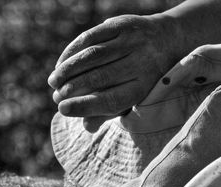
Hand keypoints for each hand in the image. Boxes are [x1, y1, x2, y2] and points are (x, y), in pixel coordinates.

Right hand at [48, 14, 176, 130]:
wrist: (167, 39)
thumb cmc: (143, 77)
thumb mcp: (133, 97)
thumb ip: (109, 111)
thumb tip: (87, 127)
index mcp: (144, 88)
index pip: (111, 100)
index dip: (85, 106)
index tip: (62, 109)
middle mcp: (141, 63)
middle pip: (100, 77)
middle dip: (72, 88)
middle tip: (56, 96)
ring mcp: (132, 41)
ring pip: (93, 55)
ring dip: (68, 69)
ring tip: (53, 81)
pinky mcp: (122, 24)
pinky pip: (90, 37)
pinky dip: (71, 51)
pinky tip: (61, 63)